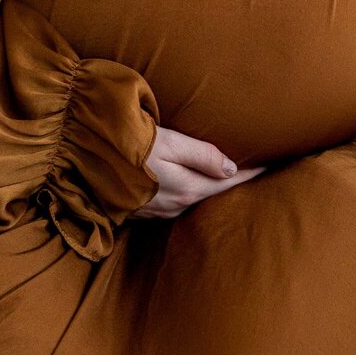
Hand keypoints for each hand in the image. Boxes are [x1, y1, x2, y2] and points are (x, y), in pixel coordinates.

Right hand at [134, 126, 265, 217]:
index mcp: (187, 188)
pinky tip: (189, 185)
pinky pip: (173, 204)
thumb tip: (233, 169)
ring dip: (208, 190)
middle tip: (255, 172)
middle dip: (232, 184)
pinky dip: (186, 193)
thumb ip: (202, 155)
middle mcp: (176, 204)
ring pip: (193, 200)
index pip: (228, 182)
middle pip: (212, 193)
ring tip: (224, 179)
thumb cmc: (128, 144)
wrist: (84, 159)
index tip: (271, 166)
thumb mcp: (168, 142)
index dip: (251, 174)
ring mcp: (158, 211)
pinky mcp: (142, 212)